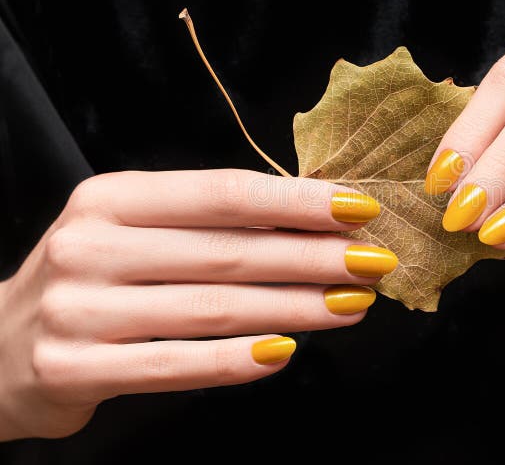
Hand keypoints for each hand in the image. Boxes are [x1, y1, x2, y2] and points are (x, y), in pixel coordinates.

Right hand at [0, 169, 395, 439]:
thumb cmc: (93, 278)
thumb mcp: (136, 231)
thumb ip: (207, 222)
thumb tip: (310, 217)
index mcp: (113, 198)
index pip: (224, 192)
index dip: (297, 201)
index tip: (359, 208)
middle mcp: (91, 244)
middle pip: (228, 250)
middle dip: (313, 256)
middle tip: (374, 262)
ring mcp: (78, 308)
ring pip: (213, 307)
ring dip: (295, 307)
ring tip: (352, 305)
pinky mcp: (75, 368)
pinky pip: (175, 364)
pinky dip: (237, 360)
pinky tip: (286, 352)